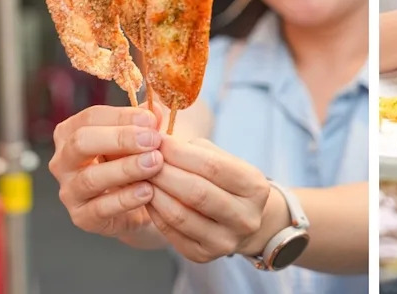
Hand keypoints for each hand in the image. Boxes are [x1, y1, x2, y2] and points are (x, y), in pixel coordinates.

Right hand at [49, 106, 163, 238]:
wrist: (143, 202)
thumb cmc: (136, 159)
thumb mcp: (142, 136)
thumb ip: (147, 122)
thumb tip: (155, 110)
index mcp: (73, 132)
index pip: (91, 117)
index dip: (122, 116)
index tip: (151, 120)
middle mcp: (64, 161)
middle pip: (81, 142)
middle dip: (120, 139)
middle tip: (153, 140)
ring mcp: (70, 191)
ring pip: (90, 178)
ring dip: (126, 168)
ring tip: (154, 163)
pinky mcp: (82, 217)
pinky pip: (100, 209)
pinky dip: (126, 199)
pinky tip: (148, 191)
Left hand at [146, 136, 270, 262]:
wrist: (242, 219)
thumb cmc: (229, 182)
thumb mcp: (226, 161)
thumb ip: (199, 151)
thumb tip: (162, 144)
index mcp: (255, 188)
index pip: (213, 167)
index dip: (181, 153)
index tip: (159, 141)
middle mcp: (245, 218)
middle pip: (196, 193)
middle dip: (165, 173)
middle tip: (144, 160)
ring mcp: (225, 241)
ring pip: (180, 215)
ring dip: (155, 192)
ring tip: (142, 177)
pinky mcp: (203, 255)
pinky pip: (171, 232)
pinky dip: (154, 211)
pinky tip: (147, 196)